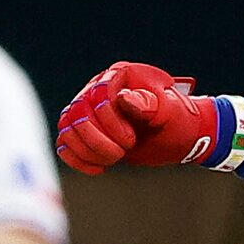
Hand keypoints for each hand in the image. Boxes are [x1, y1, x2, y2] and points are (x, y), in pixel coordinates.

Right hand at [55, 61, 216, 173]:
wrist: (178, 136)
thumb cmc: (178, 120)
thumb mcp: (171, 112)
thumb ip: (149, 104)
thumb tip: (123, 98)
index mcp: (121, 75)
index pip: (98, 94)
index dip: (110, 121)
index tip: (131, 140)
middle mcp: (99, 88)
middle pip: (77, 112)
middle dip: (98, 139)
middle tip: (123, 151)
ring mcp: (89, 110)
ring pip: (67, 128)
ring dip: (88, 150)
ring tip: (114, 158)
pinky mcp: (85, 131)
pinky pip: (64, 143)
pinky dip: (77, 159)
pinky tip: (100, 168)